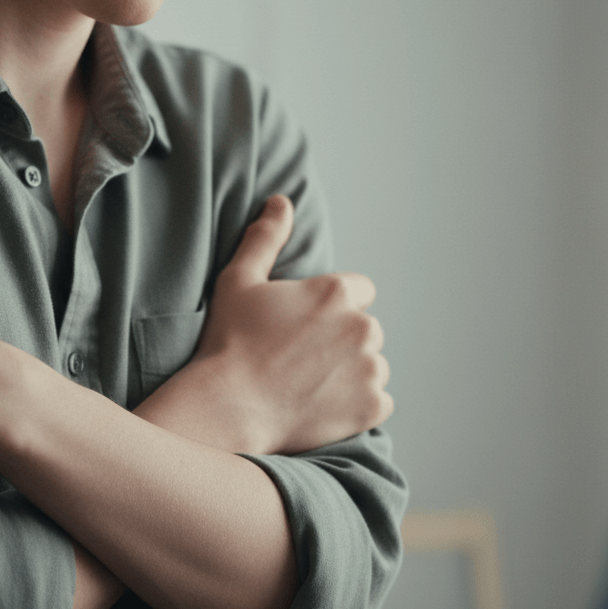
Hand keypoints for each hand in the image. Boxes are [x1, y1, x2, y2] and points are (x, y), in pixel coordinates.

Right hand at [136, 195, 392, 456]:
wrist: (228, 407)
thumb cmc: (229, 341)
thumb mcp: (239, 280)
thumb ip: (266, 238)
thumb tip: (281, 201)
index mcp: (336, 292)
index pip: (361, 290)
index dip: (333, 306)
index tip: (306, 326)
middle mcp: (362, 327)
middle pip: (366, 328)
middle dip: (343, 340)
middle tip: (302, 358)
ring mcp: (370, 369)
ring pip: (373, 364)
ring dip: (352, 372)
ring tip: (309, 384)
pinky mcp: (372, 406)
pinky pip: (379, 401)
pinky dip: (358, 405)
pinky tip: (323, 405)